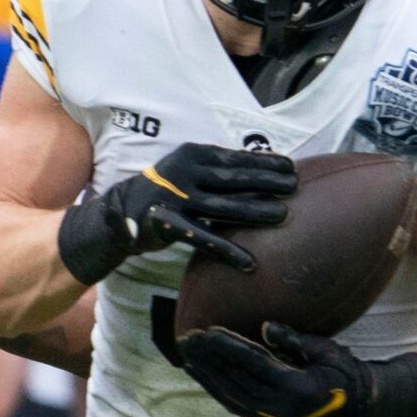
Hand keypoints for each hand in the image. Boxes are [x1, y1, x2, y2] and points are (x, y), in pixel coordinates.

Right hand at [57, 143, 296, 284]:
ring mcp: (174, 199)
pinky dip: (226, 250)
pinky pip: (202, 239)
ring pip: (222, 207)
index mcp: (192, 154)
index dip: (264, 162)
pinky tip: (249, 262)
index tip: (292, 167)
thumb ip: (220, 170)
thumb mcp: (190, 171)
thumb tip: (266, 167)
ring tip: (283, 216)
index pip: (235, 158)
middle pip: (233, 179)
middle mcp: (183, 173)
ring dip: (254, 211)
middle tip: (296, 187)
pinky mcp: (166, 225)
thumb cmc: (169, 190)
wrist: (120, 212)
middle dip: (266, 183)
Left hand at [178, 322, 416, 416]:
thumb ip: (295, 341)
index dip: (227, 347)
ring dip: (207, 376)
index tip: (206, 331)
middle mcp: (281, 408)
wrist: (358, 408)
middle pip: (235, 381)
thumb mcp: (328, 351)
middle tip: (187, 339)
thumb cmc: (346, 373)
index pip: (253, 364)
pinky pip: (236, 405)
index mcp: (297, 389)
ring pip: (231, 396)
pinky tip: (204, 376)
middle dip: (209, 360)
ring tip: (188, 356)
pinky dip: (217, 389)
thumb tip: (265, 327)